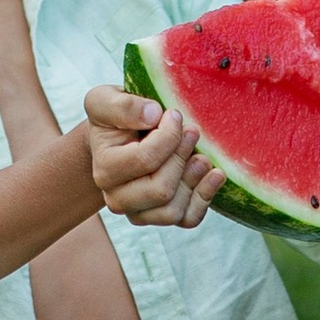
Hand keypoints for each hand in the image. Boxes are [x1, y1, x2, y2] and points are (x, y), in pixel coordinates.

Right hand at [88, 84, 223, 227]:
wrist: (119, 139)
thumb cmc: (115, 119)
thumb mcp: (106, 100)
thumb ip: (122, 105)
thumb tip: (152, 114)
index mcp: (104, 170)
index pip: (144, 160)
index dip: (168, 136)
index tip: (174, 115)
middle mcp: (117, 198)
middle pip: (161, 191)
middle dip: (182, 157)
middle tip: (192, 131)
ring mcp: (139, 212)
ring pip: (173, 211)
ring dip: (194, 179)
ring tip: (201, 155)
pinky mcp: (161, 217)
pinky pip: (188, 219)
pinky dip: (205, 198)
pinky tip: (214, 174)